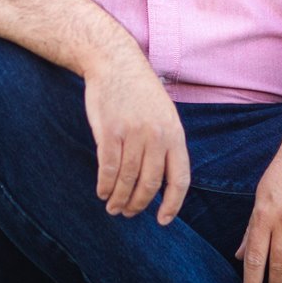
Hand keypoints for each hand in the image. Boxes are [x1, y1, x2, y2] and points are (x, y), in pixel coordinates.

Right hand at [82, 50, 190, 224]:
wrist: (115, 62)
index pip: (179, 179)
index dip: (172, 205)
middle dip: (138, 204)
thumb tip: (162, 182)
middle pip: (150, 184)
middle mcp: (157, 136)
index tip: (162, 220)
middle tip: (128, 212)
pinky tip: (102, 191)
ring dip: (118, 198)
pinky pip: (108, 168)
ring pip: (127, 179)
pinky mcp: (109, 131)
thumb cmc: (139, 92)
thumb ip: (166, 144)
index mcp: (175, 134)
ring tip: (113, 207)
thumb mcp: (164, 115)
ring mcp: (133, 133)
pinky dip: (104, 184)